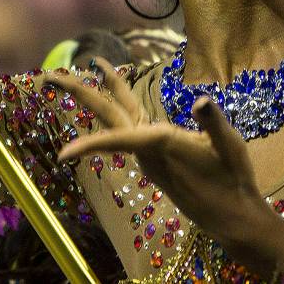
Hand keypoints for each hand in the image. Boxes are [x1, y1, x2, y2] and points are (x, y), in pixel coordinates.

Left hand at [47, 59, 270, 250]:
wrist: (232, 215)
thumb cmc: (232, 180)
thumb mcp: (230, 146)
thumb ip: (214, 121)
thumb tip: (201, 100)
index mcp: (160, 143)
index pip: (117, 138)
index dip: (88, 145)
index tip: (60, 156)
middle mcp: (147, 148)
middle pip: (107, 114)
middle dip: (80, 92)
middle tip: (51, 76)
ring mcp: (149, 153)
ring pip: (117, 118)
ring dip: (101, 93)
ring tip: (92, 67)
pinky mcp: (155, 156)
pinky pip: (129, 126)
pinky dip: (120, 105)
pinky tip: (121, 98)